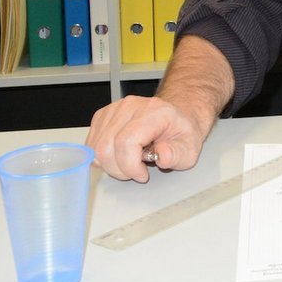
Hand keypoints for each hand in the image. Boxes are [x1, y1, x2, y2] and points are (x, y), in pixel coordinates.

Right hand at [85, 34, 232, 180]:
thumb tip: (162, 155)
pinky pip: (91, 144)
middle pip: (106, 147)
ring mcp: (114, 109)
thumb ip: (178, 154)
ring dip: (110, 165)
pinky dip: (102, 158)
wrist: (175, 117)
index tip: (143, 175)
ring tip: (130, 163)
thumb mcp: (190, 149)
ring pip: (95, 148)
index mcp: (155, 112)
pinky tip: (120, 155)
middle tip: (136, 172)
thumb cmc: (180, 133)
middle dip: (119, 169)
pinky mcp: (103, 116)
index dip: (130, 166)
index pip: (126, 142)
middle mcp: (131, 106)